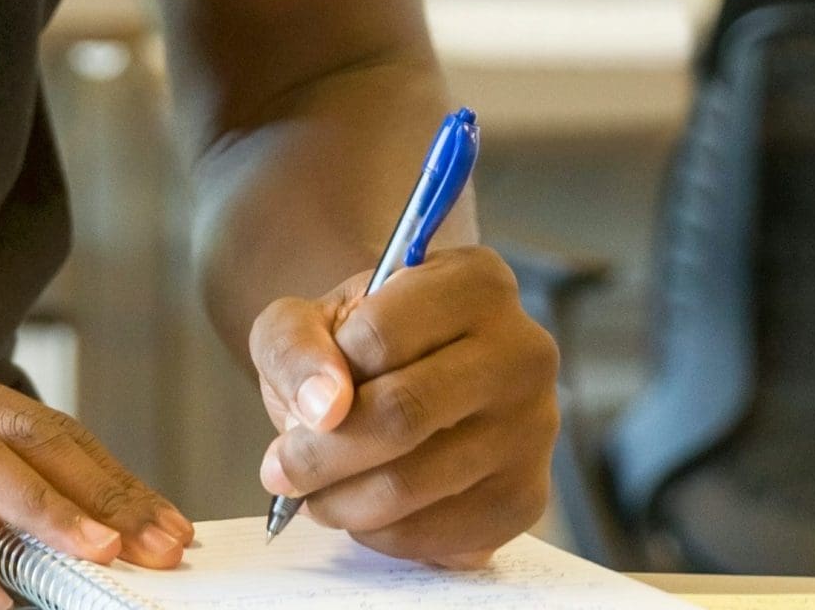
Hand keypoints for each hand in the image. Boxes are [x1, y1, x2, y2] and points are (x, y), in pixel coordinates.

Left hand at [251, 246, 556, 565]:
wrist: (402, 373)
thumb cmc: (353, 339)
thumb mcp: (304, 318)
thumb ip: (295, 345)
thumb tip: (324, 408)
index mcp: (474, 281)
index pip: (380, 334)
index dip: (324, 375)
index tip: (298, 400)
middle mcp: (523, 351)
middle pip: (403, 414)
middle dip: (323, 455)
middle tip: (279, 471)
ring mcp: (535, 429)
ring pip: (420, 481)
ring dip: (345, 500)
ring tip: (310, 493)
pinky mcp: (528, 496)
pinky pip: (448, 534)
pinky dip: (386, 534)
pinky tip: (358, 511)